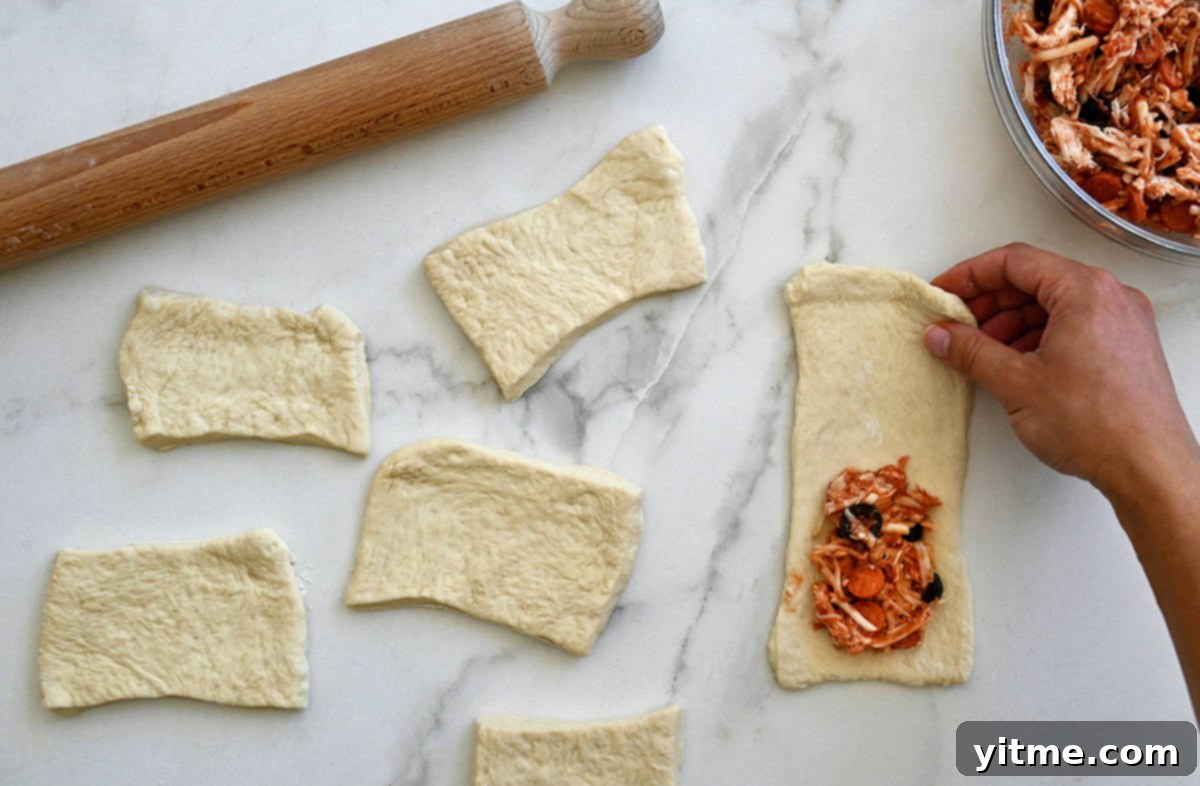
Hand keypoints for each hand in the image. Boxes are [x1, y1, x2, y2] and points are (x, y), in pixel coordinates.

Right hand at [922, 243, 1196, 499]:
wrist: (1149, 467)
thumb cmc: (1093, 423)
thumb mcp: (1016, 383)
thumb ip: (971, 351)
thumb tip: (940, 334)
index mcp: (1085, 291)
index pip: (1015, 261)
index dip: (970, 275)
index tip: (943, 294)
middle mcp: (1110, 296)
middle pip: (1035, 279)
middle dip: (990, 302)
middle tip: (955, 325)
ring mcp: (1123, 321)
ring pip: (1054, 304)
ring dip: (1011, 322)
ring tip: (980, 351)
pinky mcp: (1127, 346)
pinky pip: (1074, 325)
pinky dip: (1038, 336)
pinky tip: (1014, 363)